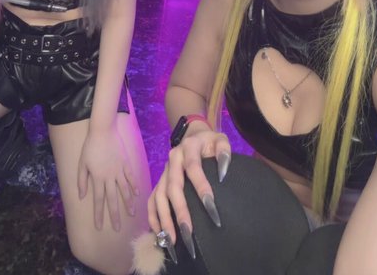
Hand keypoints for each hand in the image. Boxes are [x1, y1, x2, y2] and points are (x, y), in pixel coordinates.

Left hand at [78, 124, 138, 230]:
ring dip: (128, 203)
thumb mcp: (82, 164)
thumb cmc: (90, 147)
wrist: (103, 130)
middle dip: (115, 215)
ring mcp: (119, 170)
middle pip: (113, 199)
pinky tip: (137, 194)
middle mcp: (109, 177)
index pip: (98, 200)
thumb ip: (82, 181)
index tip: (100, 227)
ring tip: (132, 214)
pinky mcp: (126, 163)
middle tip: (117, 228)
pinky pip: (131, 177)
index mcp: (98, 178)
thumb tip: (81, 196)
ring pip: (125, 190)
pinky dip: (134, 186)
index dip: (99, 214)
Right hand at [148, 128, 230, 250]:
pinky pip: (152, 200)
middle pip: (173, 187)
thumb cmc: (209, 142)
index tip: (212, 208)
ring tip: (171, 240)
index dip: (201, 187)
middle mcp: (172, 159)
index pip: (193, 168)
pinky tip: (158, 234)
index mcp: (188, 148)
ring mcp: (164, 171)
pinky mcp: (160, 181)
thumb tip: (223, 174)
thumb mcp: (220, 140)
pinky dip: (153, 217)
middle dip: (180, 211)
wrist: (193, 135)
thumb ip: (224, 153)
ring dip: (164, 219)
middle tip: (188, 233)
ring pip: (159, 196)